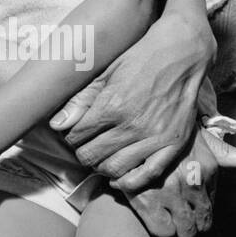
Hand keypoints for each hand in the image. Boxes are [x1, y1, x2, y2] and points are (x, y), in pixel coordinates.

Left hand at [49, 14, 209, 189]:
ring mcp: (155, 138)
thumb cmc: (139, 59)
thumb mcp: (105, 74)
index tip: (74, 132)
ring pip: (115, 168)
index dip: (71, 136)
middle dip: (82, 151)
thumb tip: (55, 125)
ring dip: (101, 166)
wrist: (180, 53)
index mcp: (111, 106)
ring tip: (100, 157)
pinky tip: (118, 179)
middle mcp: (132, 126)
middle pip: (92, 155)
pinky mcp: (174, 144)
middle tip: (85, 145)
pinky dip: (129, 182)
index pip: (77, 136)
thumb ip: (80, 101)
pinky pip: (148, 175)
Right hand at [120, 125, 235, 236]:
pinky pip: (164, 230)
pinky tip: (152, 211)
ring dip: (177, 226)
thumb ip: (227, 153)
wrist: (132, 128)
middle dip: (189, 222)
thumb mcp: (199, 139)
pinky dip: (159, 226)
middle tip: (176, 211)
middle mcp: (192, 182)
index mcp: (206, 169)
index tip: (186, 202)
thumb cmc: (169, 136)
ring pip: (185, 231)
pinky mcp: (146, 200)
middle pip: (201, 224)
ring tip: (165, 212)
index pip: (210, 209)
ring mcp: (169, 192)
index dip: (198, 209)